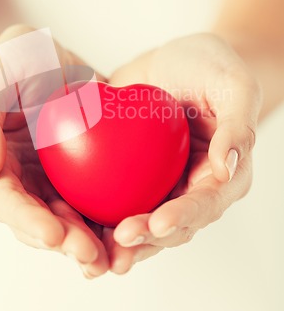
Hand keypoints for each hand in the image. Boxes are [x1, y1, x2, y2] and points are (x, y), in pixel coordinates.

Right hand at [0, 24, 108, 277]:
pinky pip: (95, 200)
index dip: (27, 221)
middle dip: (64, 242)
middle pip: (39, 221)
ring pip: (68, 220)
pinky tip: (132, 230)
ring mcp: (50, 180)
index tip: (53, 236)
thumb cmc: (16, 59)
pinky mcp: (80, 175)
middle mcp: (20, 180)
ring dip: (89, 241)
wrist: (48, 58)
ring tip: (115, 257)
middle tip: (92, 255)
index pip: (5, 200)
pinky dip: (110, 218)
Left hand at [106, 33, 261, 272]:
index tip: (157, 223)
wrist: (177, 57)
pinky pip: (114, 196)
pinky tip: (73, 219)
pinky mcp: (132, 173)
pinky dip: (96, 212)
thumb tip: (226, 168)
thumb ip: (237, 127)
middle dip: (145, 239)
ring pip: (140, 220)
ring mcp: (160, 182)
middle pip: (170, 224)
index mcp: (221, 174)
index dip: (183, 217)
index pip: (205, 204)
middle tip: (118, 241)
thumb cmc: (212, 68)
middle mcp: (190, 185)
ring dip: (119, 241)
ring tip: (95, 253)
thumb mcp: (233, 87)